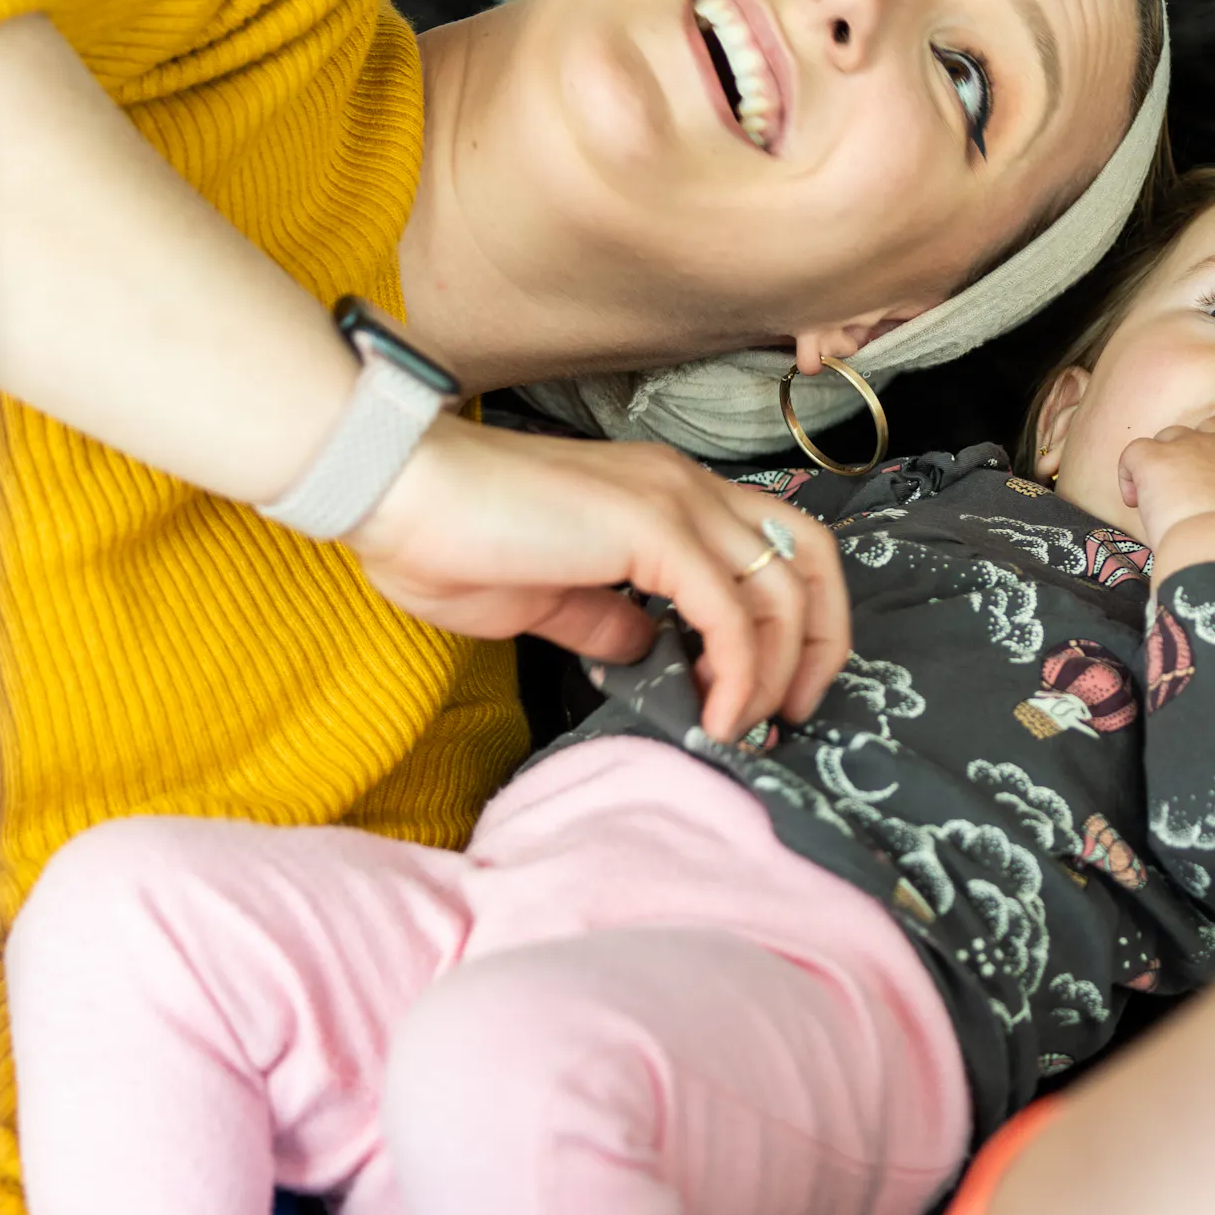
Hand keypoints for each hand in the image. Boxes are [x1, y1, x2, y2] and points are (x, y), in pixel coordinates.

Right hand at [343, 420, 849, 740]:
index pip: (779, 547)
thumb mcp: (546, 599)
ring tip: (743, 727)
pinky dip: (740, 672)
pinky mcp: (652, 529)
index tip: (775, 692)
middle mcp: (686, 487)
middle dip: (820, 646)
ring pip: (782, 591)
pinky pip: (730, 612)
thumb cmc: (449, 539)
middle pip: (810, 560)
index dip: (799, 623)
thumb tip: (645, 651)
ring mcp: (674, 501)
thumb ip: (606, 621)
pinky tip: (715, 715)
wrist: (394, 492)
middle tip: (789, 715)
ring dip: (779, 672)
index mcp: (667, 494)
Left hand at [1119, 422, 1214, 574]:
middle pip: (1208, 430)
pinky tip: (1134, 499)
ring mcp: (1187, 448)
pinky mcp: (1154, 459)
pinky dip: (1129, 473)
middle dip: (1196, 452)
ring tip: (1159, 495)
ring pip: (1170, 437)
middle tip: (1189, 485)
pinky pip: (1133, 452)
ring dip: (1164, 460)